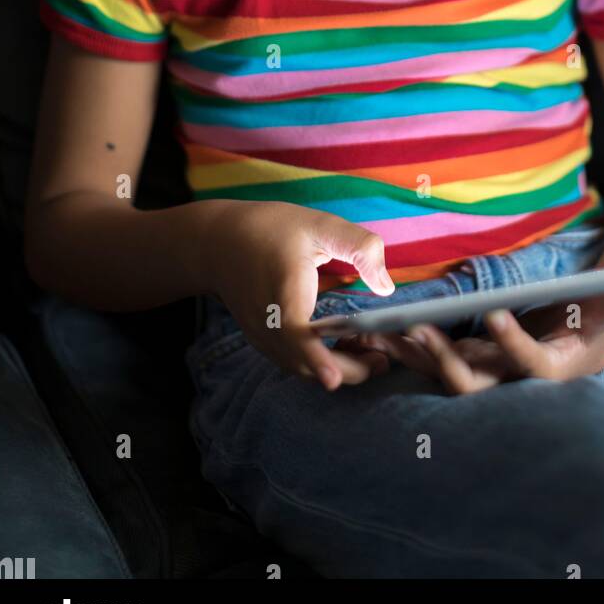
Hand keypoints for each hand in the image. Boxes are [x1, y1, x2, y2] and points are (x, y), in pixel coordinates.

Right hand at [198, 199, 396, 390]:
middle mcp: (267, 322)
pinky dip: (319, 363)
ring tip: (369, 351)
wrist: (217, 242)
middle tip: (383, 358)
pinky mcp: (262, 340)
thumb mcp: (319, 224)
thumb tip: (386, 287)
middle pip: (306, 363)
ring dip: (336, 368)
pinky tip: (343, 346)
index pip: (296, 334)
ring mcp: (262, 336)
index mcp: (284, 292)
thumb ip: (359, 247)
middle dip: (347, 370)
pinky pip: (293, 362)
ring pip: (300, 368)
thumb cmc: (270, 228)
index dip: (316, 358)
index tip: (333, 379)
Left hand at [335, 287, 603, 393]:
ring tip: (380, 331)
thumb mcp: (600, 315)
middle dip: (444, 359)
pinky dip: (400, 348)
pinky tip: (372, 332)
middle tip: (420, 328)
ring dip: (410, 354)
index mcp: (544, 371)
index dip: (511, 342)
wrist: (569, 351)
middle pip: (471, 383)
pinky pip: (427, 361)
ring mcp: (482, 374)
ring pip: (439, 374)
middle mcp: (508, 381)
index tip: (496, 313)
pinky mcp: (463, 363)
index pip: (526, 361)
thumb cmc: (586, 330)